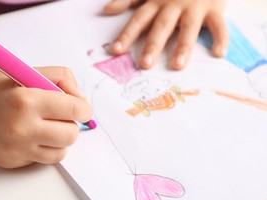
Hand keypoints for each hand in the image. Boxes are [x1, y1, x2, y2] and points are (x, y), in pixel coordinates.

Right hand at [0, 65, 91, 168]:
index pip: (75, 110)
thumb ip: (58, 78)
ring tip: (45, 127)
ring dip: (59, 140)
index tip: (80, 107)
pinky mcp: (11, 162)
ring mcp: (16, 149)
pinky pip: (41, 160)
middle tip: (59, 116)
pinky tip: (29, 136)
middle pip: (71, 134)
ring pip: (60, 152)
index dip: (83, 108)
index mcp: (27, 100)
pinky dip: (42, 148)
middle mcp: (23, 128)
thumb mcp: (22, 72)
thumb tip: (80, 100)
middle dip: (71, 124)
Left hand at [102, 0, 227, 69]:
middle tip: (145, 64)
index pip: (138, 20)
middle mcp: (173, 5)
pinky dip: (221, 37)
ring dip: (183, 46)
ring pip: (188, 28)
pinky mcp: (214, 8)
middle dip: (152, 45)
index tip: (115, 50)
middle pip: (161, 26)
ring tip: (177, 65)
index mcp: (156, 2)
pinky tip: (219, 53)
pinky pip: (218, 24)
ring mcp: (194, 6)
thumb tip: (107, 10)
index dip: (127, 34)